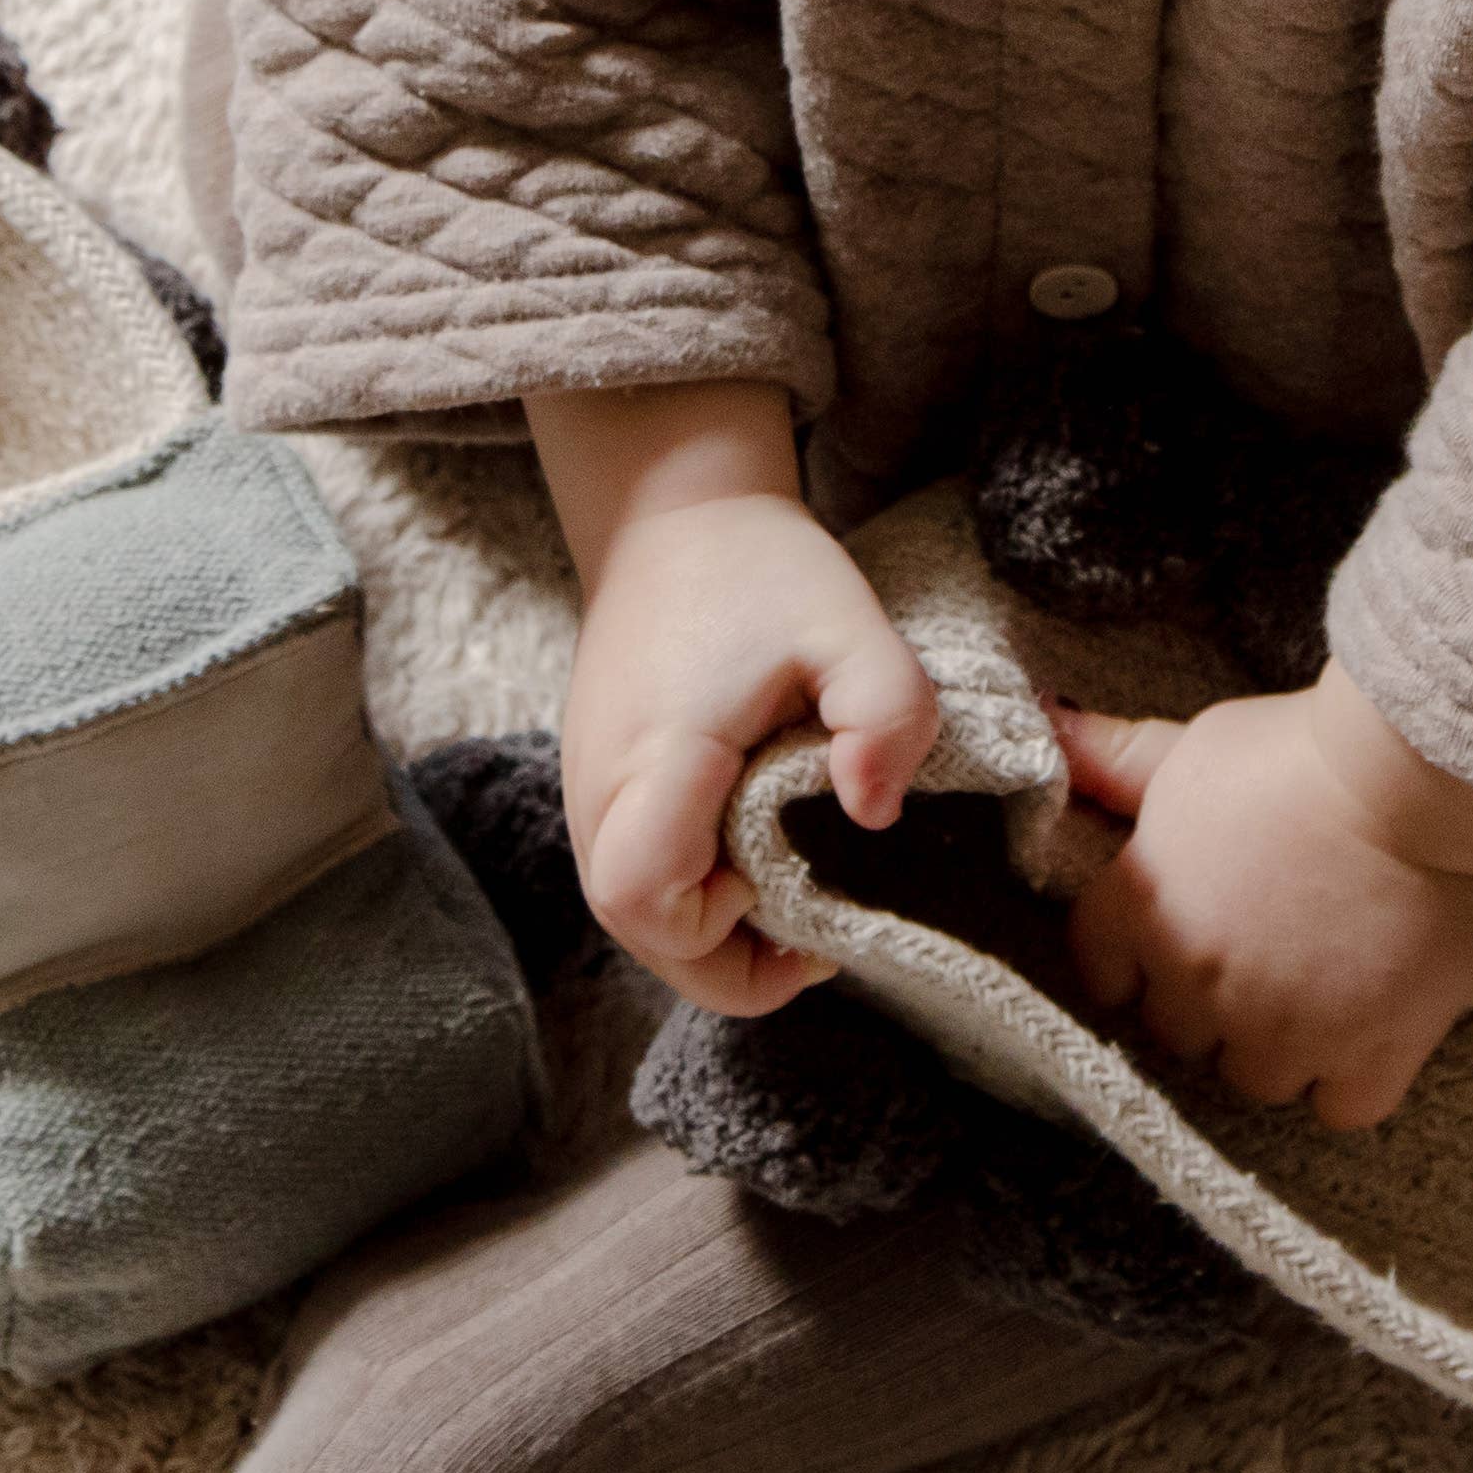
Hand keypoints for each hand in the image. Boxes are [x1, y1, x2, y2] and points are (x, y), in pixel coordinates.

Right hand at [526, 382, 935, 1017]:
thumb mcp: (851, 623)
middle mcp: (598, 789)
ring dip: (709, 930)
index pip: (643, 900)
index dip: (718, 935)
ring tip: (794, 893)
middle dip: (726, 959)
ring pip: (629, 914)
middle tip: (816, 927)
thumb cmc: (760, 570)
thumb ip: (886, 713)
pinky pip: (630, 877)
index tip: (798, 900)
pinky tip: (753, 859)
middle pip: (635, 931)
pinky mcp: (597, 786)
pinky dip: (690, 895)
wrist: (673, 513)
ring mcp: (586, 791)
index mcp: (655, 756)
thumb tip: (874, 814)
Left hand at [1052, 675, 1472, 1128]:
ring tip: (1319, 992)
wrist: (1421, 775)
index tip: (1178, 938)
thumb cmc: (1303, 748)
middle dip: (1210, 1002)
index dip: (1138, 957)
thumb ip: (1120, 760)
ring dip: (1280, 1045)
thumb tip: (1052, 727)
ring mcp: (1285, 1030)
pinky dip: (1350, 1080)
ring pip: (1256, 1077)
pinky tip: (1366, 1033)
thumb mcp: (1198, 745)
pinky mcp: (1369, 1055)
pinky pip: (1338, 1107)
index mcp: (1143, 908)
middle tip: (1263, 954)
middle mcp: (1200, 983)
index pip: (1102, 969)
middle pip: (1180, 1034)